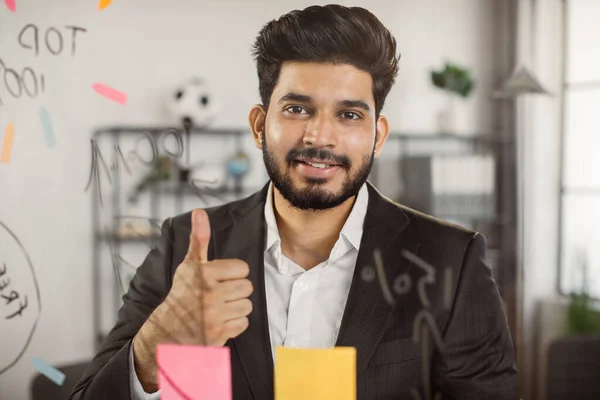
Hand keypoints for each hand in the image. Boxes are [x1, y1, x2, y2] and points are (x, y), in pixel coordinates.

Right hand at [132, 209, 252, 391]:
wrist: (166, 331)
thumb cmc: (183, 293)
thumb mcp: (189, 265)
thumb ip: (198, 238)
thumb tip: (199, 212)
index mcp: (204, 273)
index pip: (242, 268)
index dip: (234, 273)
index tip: (220, 278)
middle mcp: (208, 293)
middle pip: (247, 287)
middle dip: (236, 290)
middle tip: (221, 294)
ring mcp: (213, 315)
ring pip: (247, 305)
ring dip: (237, 307)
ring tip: (220, 307)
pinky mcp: (218, 333)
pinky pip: (243, 323)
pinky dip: (235, 323)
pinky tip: (221, 321)